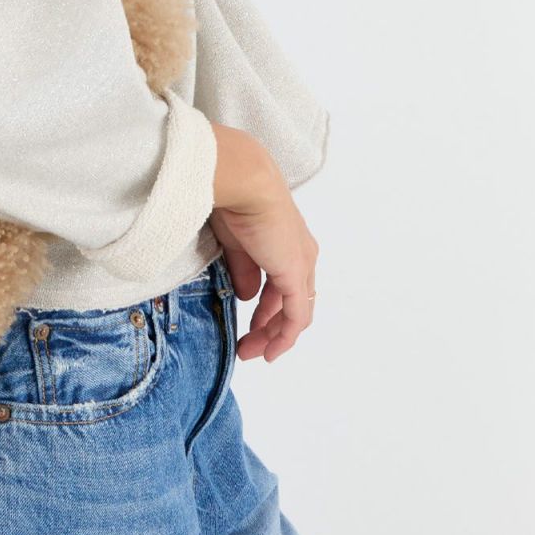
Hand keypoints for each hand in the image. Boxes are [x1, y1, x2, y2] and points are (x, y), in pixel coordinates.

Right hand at [207, 123, 319, 362]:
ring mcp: (301, 264)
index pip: (283, 284)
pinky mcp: (295, 273)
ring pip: (295, 312)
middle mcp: (301, 254)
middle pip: (292, 302)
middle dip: (269, 328)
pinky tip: (270, 350)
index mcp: (286, 242)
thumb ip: (243, 269)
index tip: (248, 326)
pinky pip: (295, 315)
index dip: (268, 309)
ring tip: (252, 352)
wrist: (243, 181)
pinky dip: (284, 336)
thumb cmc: (233, 198)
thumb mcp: (235, 241)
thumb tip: (246, 295)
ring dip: (273, 335)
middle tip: (248, 348)